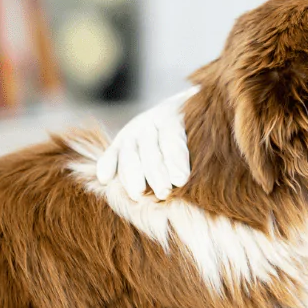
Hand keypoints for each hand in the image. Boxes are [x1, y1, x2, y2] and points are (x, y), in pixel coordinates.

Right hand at [96, 86, 196, 200]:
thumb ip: (203, 148)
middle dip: (157, 173)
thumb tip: (198, 176)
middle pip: (151, 149)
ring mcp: (133, 131)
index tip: (181, 180)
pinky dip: (106, 164)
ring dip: (132, 175)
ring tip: (138, 194)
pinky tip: (105, 178)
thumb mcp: (201, 134)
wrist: (179, 112)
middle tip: (163, 192)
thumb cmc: (197, 133)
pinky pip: (111, 153)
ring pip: (129, 153)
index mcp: (174, 116)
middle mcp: (151, 122)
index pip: (173, 138)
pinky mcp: (119, 142)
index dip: (176, 159)